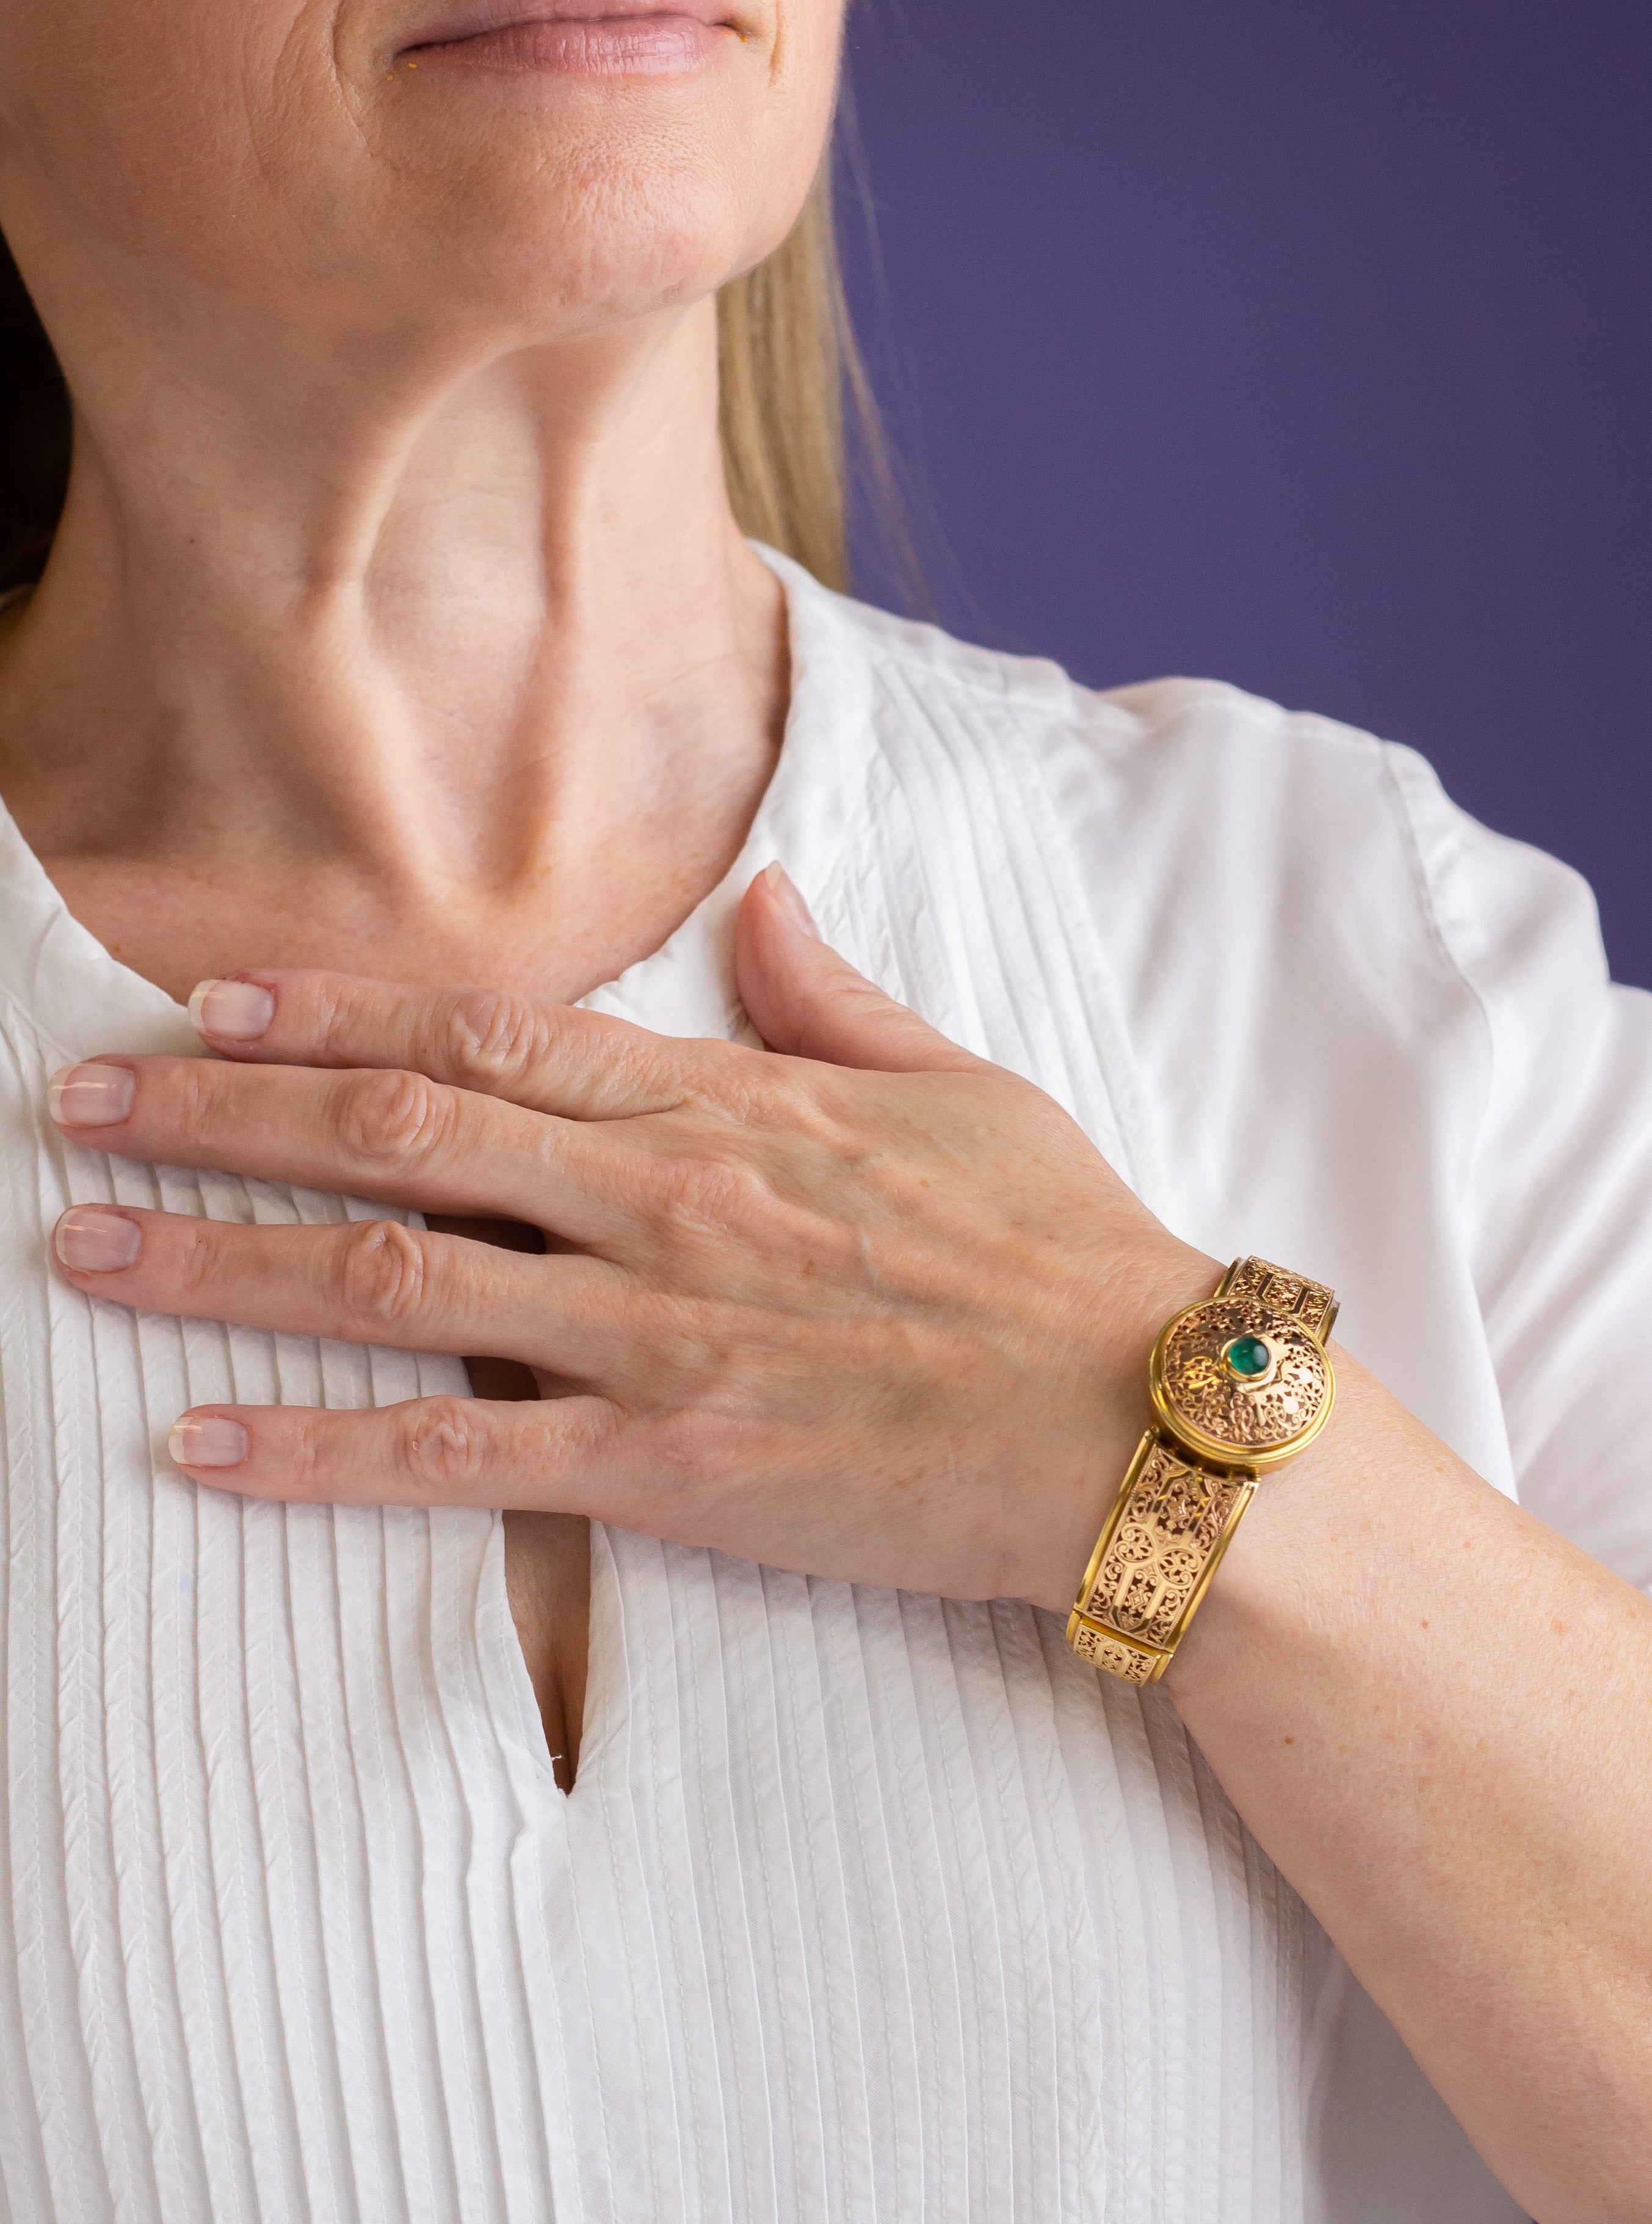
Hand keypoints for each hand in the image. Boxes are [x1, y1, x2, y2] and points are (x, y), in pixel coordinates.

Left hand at [46, 867, 1213, 1611]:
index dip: (333, 1017)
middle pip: (402, 1134)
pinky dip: (320, 1453)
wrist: (1150, 1420)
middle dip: (223, 1114)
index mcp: (731, 1104)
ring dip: (223, 1259)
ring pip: (396, 1279)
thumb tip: (763, 904)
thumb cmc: (1067, 1252)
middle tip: (78, 1105)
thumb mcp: (964, 1088)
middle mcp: (669, 1200)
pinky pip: (463, 1458)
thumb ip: (836, 998)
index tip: (211, 1005)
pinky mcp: (676, 1468)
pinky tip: (205, 1451)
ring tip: (84, 1249)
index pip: (490, 1036)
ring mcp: (662, 1331)